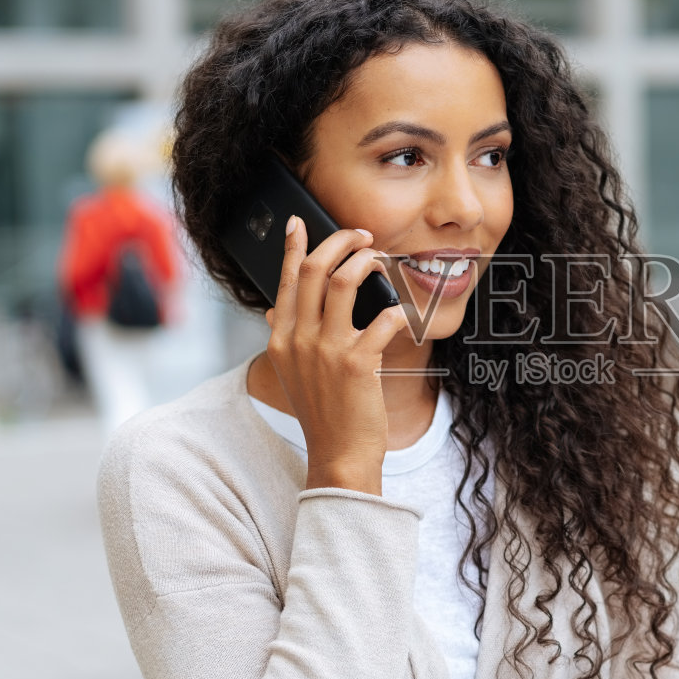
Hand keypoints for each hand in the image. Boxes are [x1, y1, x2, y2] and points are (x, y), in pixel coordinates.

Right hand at [264, 217, 409, 494]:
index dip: (292, 246)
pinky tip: (404, 314)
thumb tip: (274, 311)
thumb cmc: (323, 415)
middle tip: (363, 236)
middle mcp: (298, 339)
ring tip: (382, 261)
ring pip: (343, 281)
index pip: (284, 280)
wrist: (338, 456)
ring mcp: (326, 350)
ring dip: (366, 262)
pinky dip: (397, 311)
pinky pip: (382, 318)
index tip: (299, 222)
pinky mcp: (356, 363)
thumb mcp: (292, 375)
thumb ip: (284, 339)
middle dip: (340, 242)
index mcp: (281, 339)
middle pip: (313, 269)